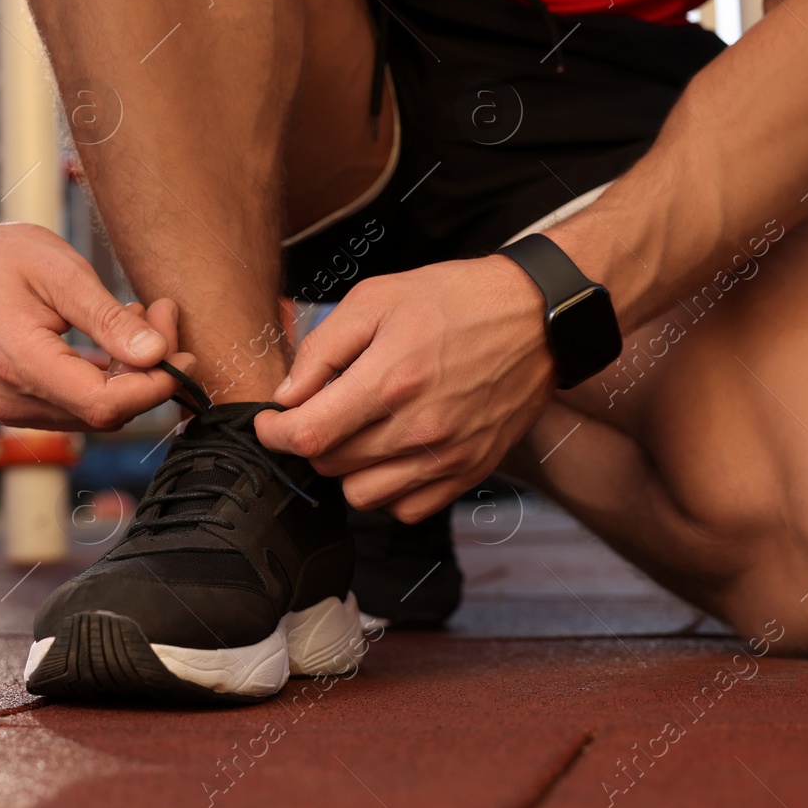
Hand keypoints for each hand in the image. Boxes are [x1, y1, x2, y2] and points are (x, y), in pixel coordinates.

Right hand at [0, 213, 194, 430]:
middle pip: (104, 412)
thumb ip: (108, 319)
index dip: (153, 386)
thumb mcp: (58, 272)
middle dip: (148, 372)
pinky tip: (113, 339)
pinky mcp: (12, 404)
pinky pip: (71, 404)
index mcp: (19, 364)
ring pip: (91, 411)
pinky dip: (102, 377)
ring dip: (128, 374)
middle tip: (163, 314)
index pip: (105, 404)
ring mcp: (8, 407)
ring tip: (139, 317)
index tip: (181, 352)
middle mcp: (11, 400)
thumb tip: (157, 355)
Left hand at [255, 255, 551, 520]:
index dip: (274, 434)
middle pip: (330, 466)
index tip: (271, 422)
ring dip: (349, 468)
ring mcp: (448, 456)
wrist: (536, 315)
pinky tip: (393, 452)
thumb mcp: (378, 298)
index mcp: (391, 380)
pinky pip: (407, 509)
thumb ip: (323, 348)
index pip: (308, 436)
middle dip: (312, 441)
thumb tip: (287, 396)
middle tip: (324, 411)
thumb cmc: (455, 299)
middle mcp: (419, 427)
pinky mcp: (470, 472)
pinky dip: (390, 489)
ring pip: (364, 496)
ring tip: (361, 431)